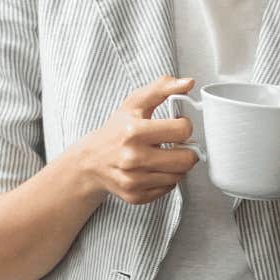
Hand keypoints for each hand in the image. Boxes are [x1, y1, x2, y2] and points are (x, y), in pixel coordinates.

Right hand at [70, 77, 199, 204]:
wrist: (91, 160)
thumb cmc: (117, 129)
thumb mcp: (135, 103)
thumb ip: (162, 88)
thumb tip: (188, 82)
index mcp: (134, 131)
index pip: (182, 130)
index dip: (184, 126)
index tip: (177, 125)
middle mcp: (133, 158)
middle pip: (185, 159)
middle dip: (187, 150)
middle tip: (178, 144)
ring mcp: (133, 180)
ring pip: (179, 176)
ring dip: (177, 165)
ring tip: (165, 156)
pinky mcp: (135, 196)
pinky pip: (168, 189)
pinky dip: (166, 179)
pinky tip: (155, 169)